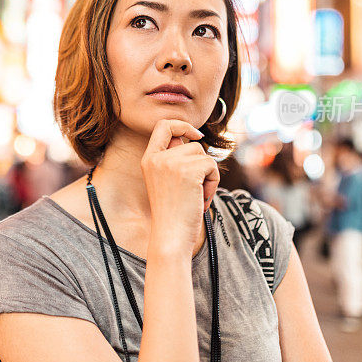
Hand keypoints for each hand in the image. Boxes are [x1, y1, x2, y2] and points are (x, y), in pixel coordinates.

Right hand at [141, 119, 218, 256]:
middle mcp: (157, 158)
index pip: (163, 126)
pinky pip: (212, 166)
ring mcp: (171, 163)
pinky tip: (201, 199)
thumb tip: (195, 139)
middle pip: (193, 145)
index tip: (196, 135)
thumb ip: (175, 159)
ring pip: (204, 156)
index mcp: (149, 159)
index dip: (182, 125)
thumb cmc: (172, 213)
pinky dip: (213, 182)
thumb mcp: (166, 181)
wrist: (170, 236)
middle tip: (194, 191)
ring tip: (196, 196)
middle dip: (201, 166)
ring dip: (208, 176)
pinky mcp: (188, 170)